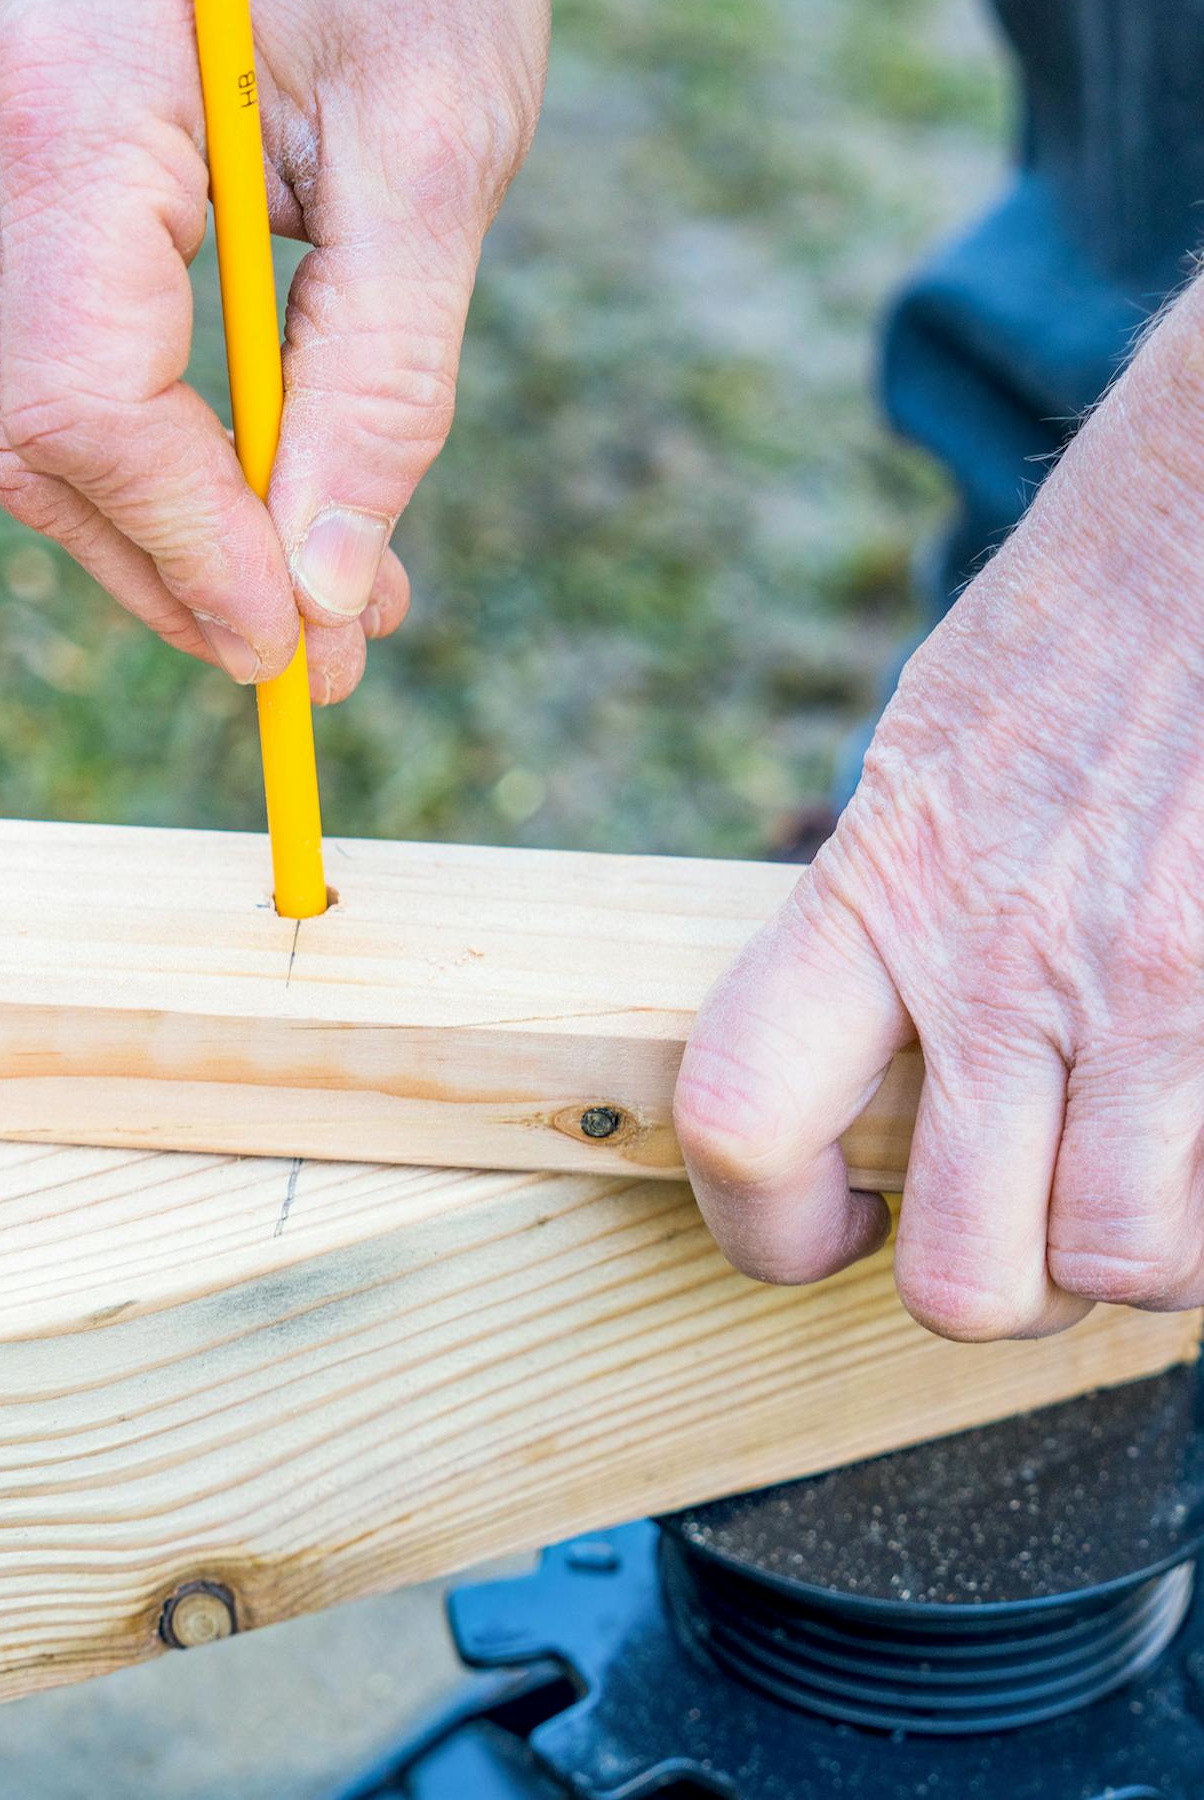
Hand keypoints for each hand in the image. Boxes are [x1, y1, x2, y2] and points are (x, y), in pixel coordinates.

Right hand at [0, 0, 547, 700]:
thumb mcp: (439, 153)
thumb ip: (380, 388)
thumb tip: (322, 596)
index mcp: (67, 104)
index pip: (85, 404)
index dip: (190, 552)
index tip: (297, 646)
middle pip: (39, 439)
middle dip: (182, 571)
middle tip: (320, 655)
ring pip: (39, 419)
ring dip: (178, 532)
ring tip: (325, 597)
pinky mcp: (10, 170)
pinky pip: (62, 359)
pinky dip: (164, 453)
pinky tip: (270, 498)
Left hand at [675, 280, 1203, 1340]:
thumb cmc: (1092, 619)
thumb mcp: (933, 761)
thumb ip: (889, 916)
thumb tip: (868, 1055)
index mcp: (883, 890)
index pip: (738, 1123)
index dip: (759, 1230)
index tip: (815, 1231)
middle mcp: (1012, 963)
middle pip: (959, 1274)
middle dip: (985, 1281)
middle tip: (1011, 1220)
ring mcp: (1168, 990)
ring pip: (1128, 1269)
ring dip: (1134, 1247)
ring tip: (1143, 1164)